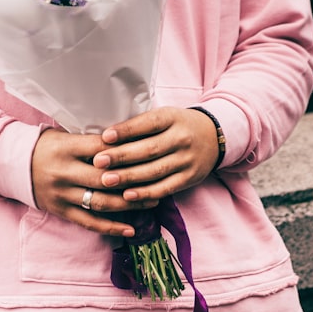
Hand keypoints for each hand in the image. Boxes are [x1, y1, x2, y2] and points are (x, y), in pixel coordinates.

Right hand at [30, 128, 158, 236]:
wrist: (15, 164)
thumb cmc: (49, 146)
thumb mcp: (66, 135)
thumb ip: (92, 140)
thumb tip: (129, 140)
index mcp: (66, 147)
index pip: (102, 149)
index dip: (126, 151)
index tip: (149, 150)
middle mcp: (64, 171)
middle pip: (104, 178)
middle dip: (133, 179)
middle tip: (158, 179)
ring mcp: (62, 193)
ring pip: (100, 202)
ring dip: (129, 204)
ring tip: (152, 202)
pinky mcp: (60, 210)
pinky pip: (89, 222)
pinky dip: (111, 227)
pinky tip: (130, 229)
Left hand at [94, 107, 219, 201]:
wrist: (214, 136)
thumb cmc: (178, 125)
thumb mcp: (165, 116)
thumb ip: (141, 124)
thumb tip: (106, 137)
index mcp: (173, 118)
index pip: (149, 123)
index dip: (127, 130)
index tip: (105, 137)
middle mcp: (182, 138)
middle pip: (149, 149)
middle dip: (122, 157)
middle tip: (98, 162)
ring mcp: (187, 160)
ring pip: (155, 171)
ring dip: (129, 177)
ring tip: (107, 180)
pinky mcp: (189, 178)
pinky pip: (165, 188)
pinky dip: (146, 193)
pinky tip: (127, 195)